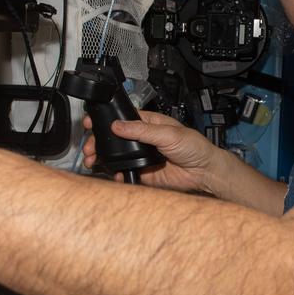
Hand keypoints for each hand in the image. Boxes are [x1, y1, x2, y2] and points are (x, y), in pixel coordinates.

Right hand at [82, 110, 221, 193]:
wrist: (203, 172)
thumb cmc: (194, 147)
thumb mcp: (168, 133)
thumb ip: (142, 130)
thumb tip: (118, 125)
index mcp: (149, 124)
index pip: (122, 119)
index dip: (106, 121)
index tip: (91, 122)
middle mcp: (143, 140)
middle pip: (115, 139)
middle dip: (99, 142)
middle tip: (89, 147)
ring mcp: (142, 157)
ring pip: (117, 156)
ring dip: (103, 158)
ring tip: (93, 161)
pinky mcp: (144, 173)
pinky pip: (126, 173)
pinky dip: (117, 174)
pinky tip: (116, 173)